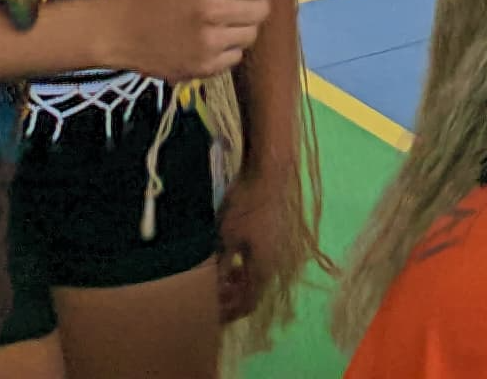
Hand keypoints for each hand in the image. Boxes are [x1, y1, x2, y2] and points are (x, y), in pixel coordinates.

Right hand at [98, 0, 276, 81]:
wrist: (122, 31)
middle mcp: (213, 10)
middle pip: (262, 10)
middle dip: (257, 5)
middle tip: (244, 3)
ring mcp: (210, 42)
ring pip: (251, 35)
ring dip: (243, 28)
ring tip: (224, 23)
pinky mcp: (205, 67)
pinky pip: (236, 57)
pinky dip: (229, 49)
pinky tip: (211, 41)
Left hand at [216, 156, 305, 326]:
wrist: (269, 173)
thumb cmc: (245, 206)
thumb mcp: (225, 237)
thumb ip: (221, 265)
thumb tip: (212, 288)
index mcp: (262, 269)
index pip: (248, 304)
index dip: (229, 313)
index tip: (211, 313)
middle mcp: (272, 263)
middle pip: (253, 292)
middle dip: (231, 298)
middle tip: (211, 297)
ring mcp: (275, 248)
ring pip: (255, 276)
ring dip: (237, 282)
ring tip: (218, 278)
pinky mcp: (273, 234)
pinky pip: (257, 261)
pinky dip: (243, 266)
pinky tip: (230, 256)